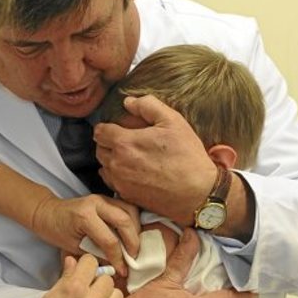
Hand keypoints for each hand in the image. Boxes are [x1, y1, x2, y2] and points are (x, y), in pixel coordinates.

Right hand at [11, 254, 123, 297]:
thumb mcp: (50, 295)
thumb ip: (66, 277)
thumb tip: (73, 261)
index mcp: (73, 287)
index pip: (91, 262)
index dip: (86, 264)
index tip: (82, 269)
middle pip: (107, 278)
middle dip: (97, 280)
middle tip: (88, 286)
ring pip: (116, 293)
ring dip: (107, 294)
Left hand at [31, 194, 140, 274]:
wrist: (47, 212)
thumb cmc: (56, 231)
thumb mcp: (74, 247)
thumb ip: (95, 255)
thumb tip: (116, 266)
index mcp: (84, 217)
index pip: (109, 240)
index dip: (118, 258)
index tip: (123, 270)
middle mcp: (96, 203)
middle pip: (124, 221)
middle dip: (133, 243)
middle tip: (134, 259)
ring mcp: (102, 198)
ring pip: (130, 211)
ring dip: (135, 230)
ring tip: (134, 247)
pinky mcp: (106, 198)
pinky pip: (126, 207)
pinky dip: (132, 221)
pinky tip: (131, 235)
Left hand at [94, 95, 216, 225]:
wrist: (197, 192)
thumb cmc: (187, 156)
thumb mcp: (173, 121)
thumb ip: (148, 106)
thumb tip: (128, 102)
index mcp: (124, 143)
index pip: (99, 132)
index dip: (107, 127)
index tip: (117, 128)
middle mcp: (116, 163)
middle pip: (99, 149)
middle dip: (108, 143)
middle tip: (126, 142)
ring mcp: (120, 182)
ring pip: (103, 166)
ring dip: (112, 160)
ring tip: (131, 157)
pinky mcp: (126, 196)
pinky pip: (111, 182)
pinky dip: (116, 176)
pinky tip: (133, 172)